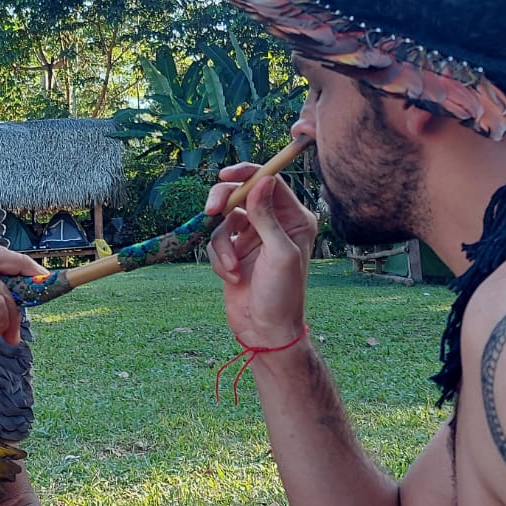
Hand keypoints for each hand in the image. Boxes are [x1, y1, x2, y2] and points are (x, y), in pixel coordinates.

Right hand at [204, 166, 315, 349]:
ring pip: (224, 220)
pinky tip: (231, 278)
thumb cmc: (282, 294)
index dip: (247, 174)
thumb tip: (264, 180)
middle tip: (210, 210)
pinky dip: (219, 259)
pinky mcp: (234, 252)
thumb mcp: (279, 252)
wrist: (265, 331)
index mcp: (295, 219)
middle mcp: (274, 223)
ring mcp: (253, 237)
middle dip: (224, 202)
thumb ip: (268, 216)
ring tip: (231, 268)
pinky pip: (216, 241)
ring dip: (223, 245)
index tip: (225, 177)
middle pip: (241, 194)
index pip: (269, 182)